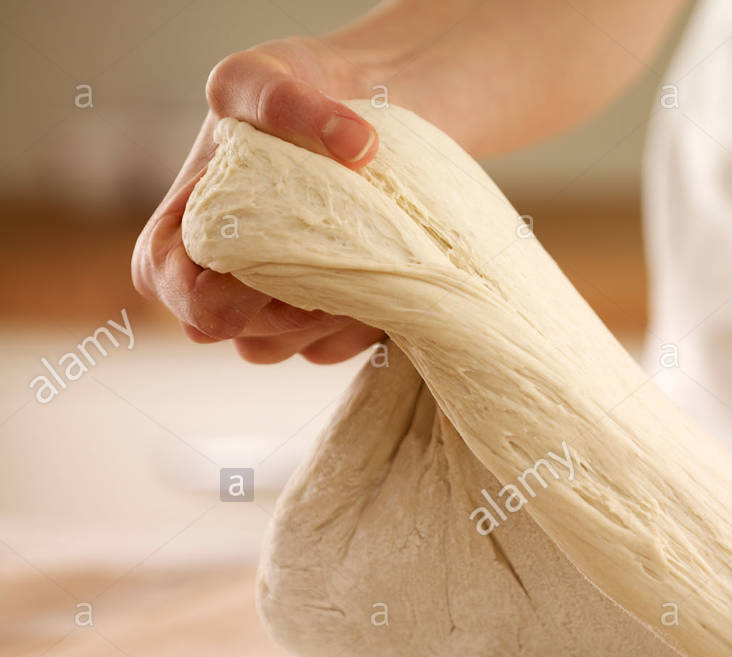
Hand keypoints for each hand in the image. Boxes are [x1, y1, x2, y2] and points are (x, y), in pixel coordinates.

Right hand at [132, 37, 383, 363]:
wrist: (371, 107)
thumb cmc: (299, 87)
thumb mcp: (268, 73)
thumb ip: (287, 102)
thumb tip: (355, 145)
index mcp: (183, 235)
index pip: (183, 298)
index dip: (219, 300)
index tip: (274, 258)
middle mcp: (224, 284)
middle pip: (244, 335)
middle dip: (292, 302)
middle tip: (343, 242)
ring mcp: (278, 310)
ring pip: (291, 349)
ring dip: (330, 312)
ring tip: (366, 247)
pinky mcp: (330, 323)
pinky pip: (339, 349)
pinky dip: (365, 317)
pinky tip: (388, 266)